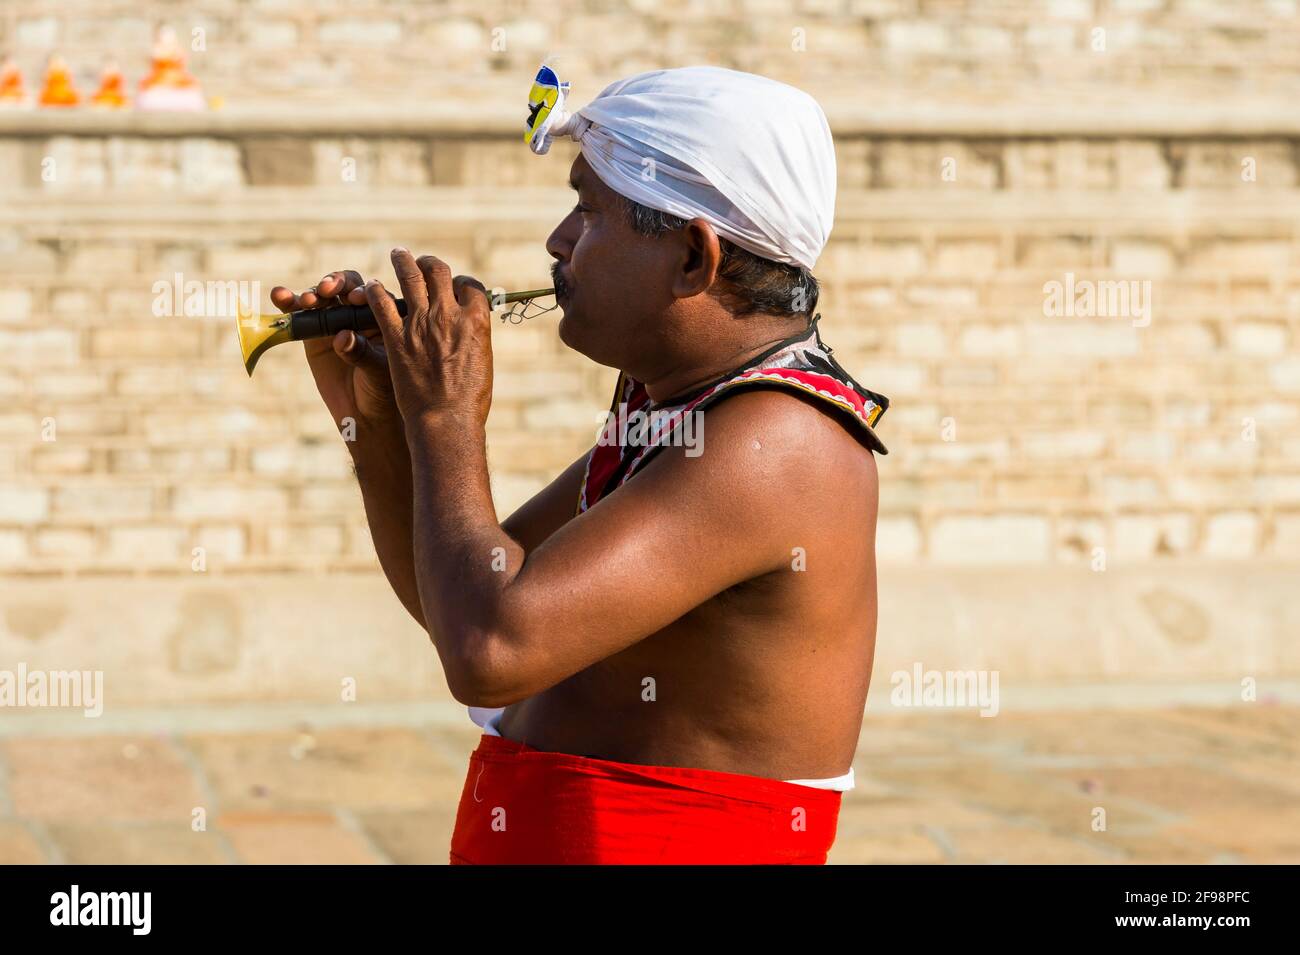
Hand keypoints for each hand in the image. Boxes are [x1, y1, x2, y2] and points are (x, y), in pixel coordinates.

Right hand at [269, 270, 398, 432]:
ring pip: (321, 296)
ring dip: (311, 293)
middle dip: (336, 284)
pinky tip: (278, 295)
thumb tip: (343, 337)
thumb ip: (362, 353)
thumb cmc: (381, 390)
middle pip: (346, 287)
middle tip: (326, 291)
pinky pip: (299, 313)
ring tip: (304, 301)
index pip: (374, 296)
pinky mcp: (313, 331)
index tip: (355, 298)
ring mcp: (335, 319)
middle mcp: (359, 312)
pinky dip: (288, 302)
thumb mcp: (378, 372)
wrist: (362, 413)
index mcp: (384, 317)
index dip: (363, 292)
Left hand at [366, 248, 493, 426]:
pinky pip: (381, 303)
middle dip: (430, 263)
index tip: (455, 286)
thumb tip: (472, 332)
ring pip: (410, 278)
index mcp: (476, 320)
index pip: (469, 286)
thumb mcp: (483, 362)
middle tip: (423, 262)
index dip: (461, 283)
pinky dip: (375, 291)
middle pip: (439, 272)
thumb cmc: (470, 400)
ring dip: (403, 262)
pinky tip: (371, 287)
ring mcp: (420, 323)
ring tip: (398, 254)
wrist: (446, 420)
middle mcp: (448, 314)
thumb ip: (474, 340)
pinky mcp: (396, 337)